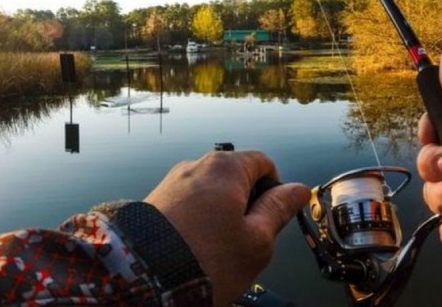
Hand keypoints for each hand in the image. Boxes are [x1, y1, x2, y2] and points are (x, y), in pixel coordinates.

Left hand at [144, 150, 309, 306]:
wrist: (143, 279)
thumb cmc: (207, 260)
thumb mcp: (256, 240)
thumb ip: (279, 210)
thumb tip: (299, 189)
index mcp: (226, 167)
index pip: (264, 163)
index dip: (275, 189)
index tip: (272, 219)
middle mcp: (196, 164)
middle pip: (236, 176)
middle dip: (247, 204)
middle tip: (245, 240)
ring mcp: (172, 181)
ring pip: (212, 192)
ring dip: (222, 214)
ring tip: (216, 249)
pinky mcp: (155, 199)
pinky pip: (188, 203)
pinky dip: (198, 220)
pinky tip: (194, 247)